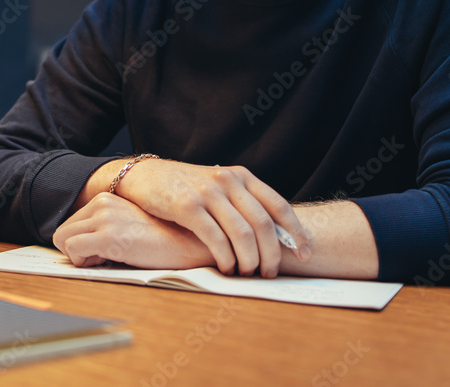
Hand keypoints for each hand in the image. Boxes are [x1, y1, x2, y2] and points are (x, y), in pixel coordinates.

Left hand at [54, 192, 213, 268]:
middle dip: (78, 250)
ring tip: (110, 258)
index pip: (71, 224)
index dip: (82, 243)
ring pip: (63, 241)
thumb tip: (78, 245)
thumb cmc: (160, 239)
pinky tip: (111, 261)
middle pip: (62, 232)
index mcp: (105, 199)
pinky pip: (73, 250)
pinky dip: (84, 263)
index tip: (104, 251)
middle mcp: (102, 203)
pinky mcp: (108, 236)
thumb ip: (105, 226)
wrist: (188, 242)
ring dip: (81, 257)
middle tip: (105, 257)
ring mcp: (104, 218)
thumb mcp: (128, 224)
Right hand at [113, 161, 310, 276]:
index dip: (296, 233)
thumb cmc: (183, 187)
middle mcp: (228, 180)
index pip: (278, 205)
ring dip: (249, 260)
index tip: (306, 255)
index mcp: (241, 176)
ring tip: (247, 274)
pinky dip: (225, 258)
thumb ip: (242, 204)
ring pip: (242, 234)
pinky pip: (215, 238)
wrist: (143, 176)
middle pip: (263, 224)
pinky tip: (226, 268)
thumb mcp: (218, 186)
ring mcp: (208, 192)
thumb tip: (273, 238)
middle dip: (272, 254)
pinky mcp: (187, 206)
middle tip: (270, 273)